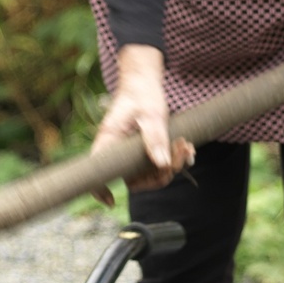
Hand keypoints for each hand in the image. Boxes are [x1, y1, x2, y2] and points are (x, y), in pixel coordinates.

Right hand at [89, 44, 193, 206]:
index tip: (110, 201)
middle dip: (161, 175)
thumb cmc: (141, 93)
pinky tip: (186, 146)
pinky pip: (160, 165)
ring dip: (173, 165)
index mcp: (109, 142)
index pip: (97, 172)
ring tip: (186, 145)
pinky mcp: (145, 150)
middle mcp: (118, 152)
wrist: (145, 81)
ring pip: (151, 174)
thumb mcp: (151, 113)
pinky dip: (176, 160)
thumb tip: (162, 164)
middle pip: (135, 180)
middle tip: (179, 152)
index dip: (99, 190)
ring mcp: (132, 153)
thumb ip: (155, 137)